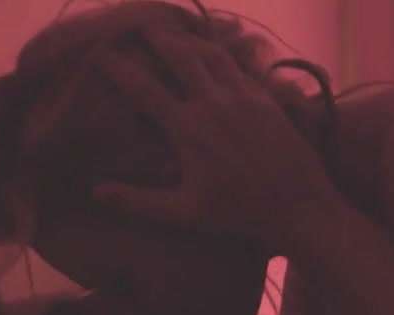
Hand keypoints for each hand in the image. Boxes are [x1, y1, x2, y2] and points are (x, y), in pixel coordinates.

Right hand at [89, 27, 342, 247]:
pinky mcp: (266, 98)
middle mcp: (213, 102)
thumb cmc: (238, 213)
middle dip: (156, 35)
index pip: (143, 87)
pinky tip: (219, 51)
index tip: (101, 52)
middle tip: (140, 22)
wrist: (298, 207)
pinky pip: (240, 65)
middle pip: (179, 54)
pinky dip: (223, 52)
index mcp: (187, 127)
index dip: (118, 66)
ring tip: (177, 31)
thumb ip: (137, 202)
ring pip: (211, 53)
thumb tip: (95, 192)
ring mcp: (243, 96)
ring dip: (190, 38)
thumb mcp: (184, 213)